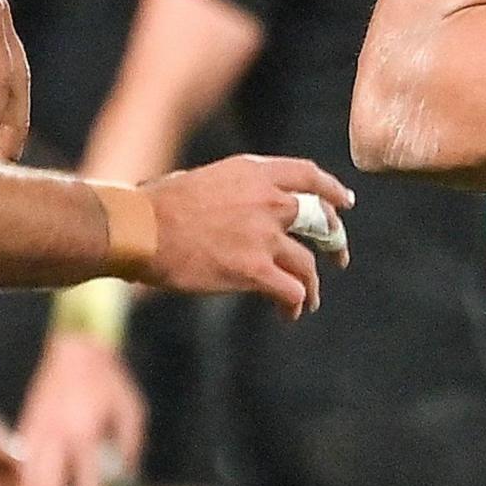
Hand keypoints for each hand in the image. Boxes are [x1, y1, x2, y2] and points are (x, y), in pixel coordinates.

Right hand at [11, 330, 147, 485]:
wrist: (78, 348)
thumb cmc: (110, 381)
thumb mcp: (132, 412)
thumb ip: (131, 445)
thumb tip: (130, 475)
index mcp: (85, 434)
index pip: (86, 481)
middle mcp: (57, 435)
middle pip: (49, 483)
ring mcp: (38, 428)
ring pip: (28, 472)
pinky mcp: (28, 421)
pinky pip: (20, 456)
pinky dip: (20, 477)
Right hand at [144, 155, 357, 314]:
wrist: (140, 230)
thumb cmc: (158, 206)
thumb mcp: (204, 179)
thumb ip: (234, 190)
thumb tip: (242, 207)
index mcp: (254, 173)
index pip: (308, 175)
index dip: (332, 190)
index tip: (345, 203)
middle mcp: (268, 200)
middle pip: (320, 221)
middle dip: (335, 241)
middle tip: (339, 257)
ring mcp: (264, 236)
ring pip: (307, 264)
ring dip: (312, 286)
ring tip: (309, 300)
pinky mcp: (254, 270)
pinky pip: (290, 291)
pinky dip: (294, 304)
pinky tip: (288, 313)